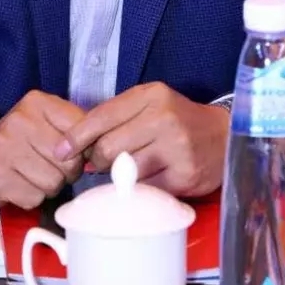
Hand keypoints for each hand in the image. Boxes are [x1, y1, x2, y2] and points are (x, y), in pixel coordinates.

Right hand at [0, 91, 86, 208]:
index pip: (81, 130)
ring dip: (49, 187)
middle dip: (67, 172)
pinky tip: (21, 185)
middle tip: (53, 167)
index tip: (74, 153)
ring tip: (35, 175)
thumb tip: (98, 150)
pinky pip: (33, 198)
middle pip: (69, 162)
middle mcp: (19, 120)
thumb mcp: (47, 121)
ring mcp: (3, 147)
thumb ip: (75, 128)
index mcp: (37, 102)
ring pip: (52, 183)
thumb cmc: (23, 139)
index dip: (83, 149)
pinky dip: (32, 197)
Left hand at [56, 83, 229, 197]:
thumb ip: (118, 117)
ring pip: (124, 171)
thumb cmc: (178, 119)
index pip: (102, 116)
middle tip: (108, 161)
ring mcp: (175, 147)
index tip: (61, 151)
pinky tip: (150, 178)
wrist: (223, 136)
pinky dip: (140, 188)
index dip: (77, 137)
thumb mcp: (150, 103)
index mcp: (150, 95)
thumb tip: (79, 146)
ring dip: (121, 175)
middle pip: (108, 148)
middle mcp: (163, 118)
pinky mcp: (184, 175)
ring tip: (133, 169)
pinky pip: (145, 189)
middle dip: (100, 160)